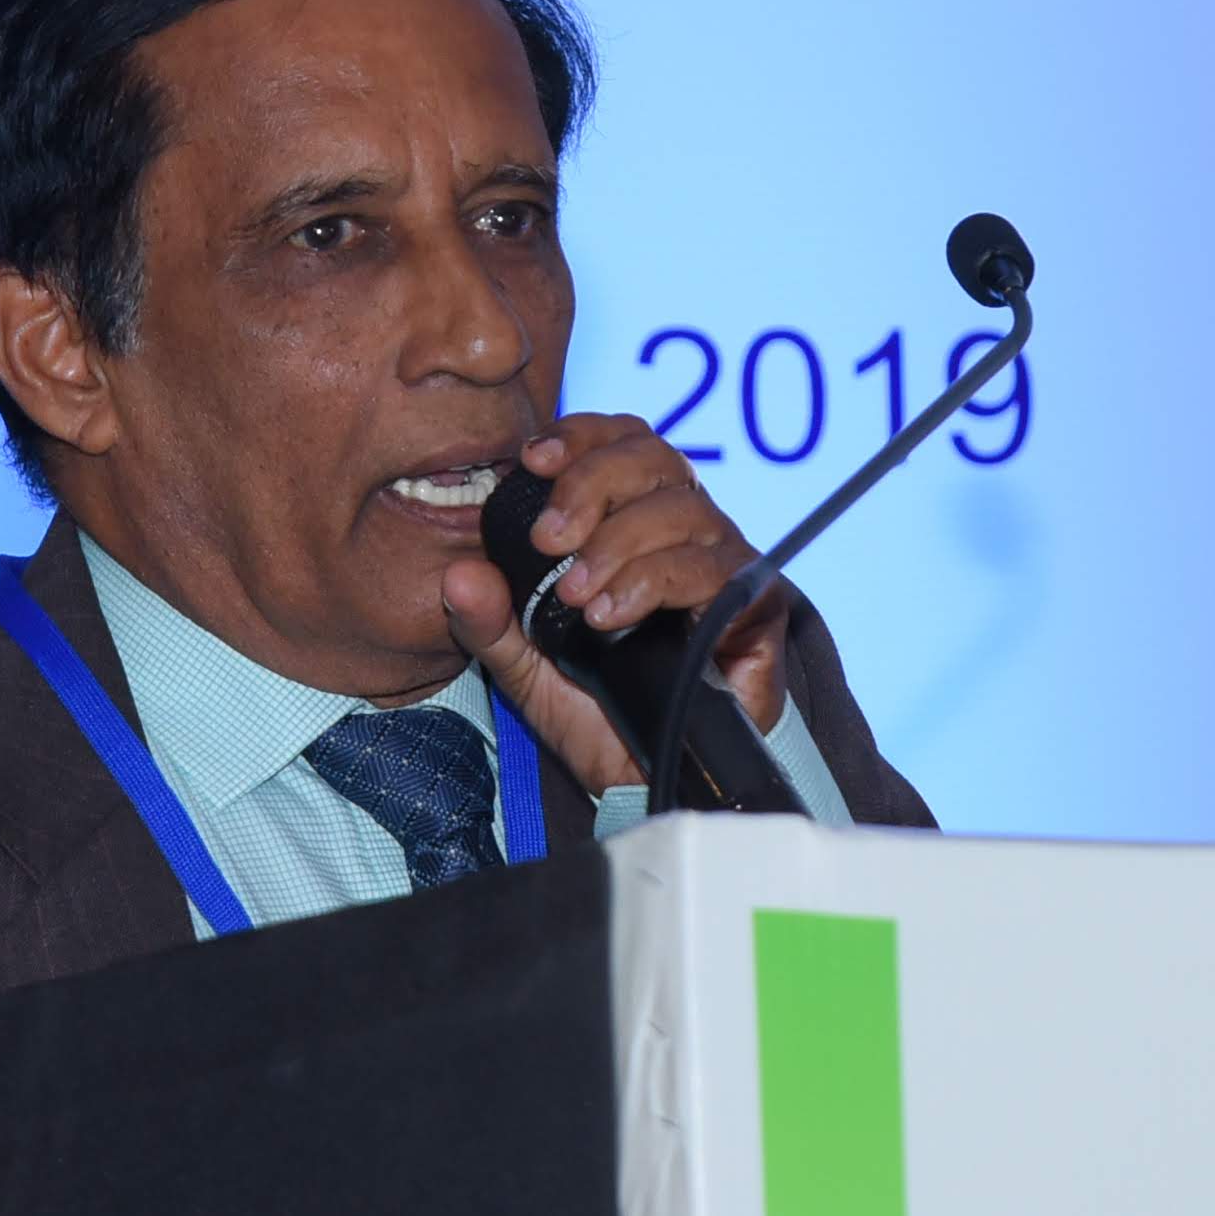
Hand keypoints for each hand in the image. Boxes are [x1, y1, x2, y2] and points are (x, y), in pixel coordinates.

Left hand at [441, 412, 792, 799]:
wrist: (646, 780)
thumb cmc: (596, 709)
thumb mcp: (524, 665)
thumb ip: (489, 620)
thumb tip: (460, 575)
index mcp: (635, 519)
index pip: (622, 440)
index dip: (582, 436)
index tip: (532, 459)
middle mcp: (686, 529)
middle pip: (655, 458)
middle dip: (593, 484)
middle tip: (548, 540)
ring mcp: (723, 563)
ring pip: (684, 509)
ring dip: (620, 543)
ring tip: (578, 596)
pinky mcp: (754, 607)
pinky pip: (714, 570)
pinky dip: (655, 582)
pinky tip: (612, 615)